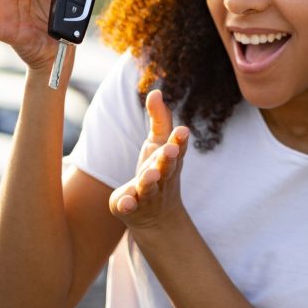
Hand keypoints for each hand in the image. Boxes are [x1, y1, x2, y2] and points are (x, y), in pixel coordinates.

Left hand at [109, 90, 189, 230]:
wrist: (154, 216)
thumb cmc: (157, 170)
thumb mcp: (158, 143)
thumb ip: (159, 119)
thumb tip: (155, 91)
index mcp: (169, 160)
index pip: (177, 149)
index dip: (179, 141)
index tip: (182, 131)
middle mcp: (162, 177)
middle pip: (166, 168)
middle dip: (167, 159)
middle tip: (169, 151)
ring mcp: (147, 195)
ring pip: (149, 188)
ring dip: (149, 182)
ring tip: (148, 176)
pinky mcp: (130, 207)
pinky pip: (129, 206)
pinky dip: (128, 204)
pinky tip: (124, 201)